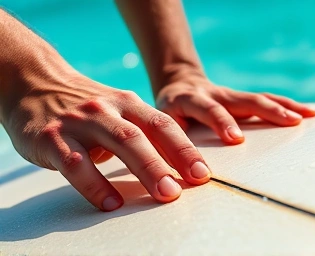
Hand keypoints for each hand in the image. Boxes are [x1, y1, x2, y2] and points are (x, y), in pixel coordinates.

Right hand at [2, 67, 210, 211]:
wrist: (35, 84)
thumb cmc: (87, 109)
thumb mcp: (118, 112)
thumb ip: (142, 133)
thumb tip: (175, 165)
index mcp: (128, 103)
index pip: (164, 125)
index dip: (186, 149)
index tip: (204, 174)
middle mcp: (108, 109)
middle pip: (147, 133)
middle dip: (174, 158)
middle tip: (194, 182)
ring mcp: (81, 121)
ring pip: (118, 143)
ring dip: (146, 169)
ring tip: (164, 194)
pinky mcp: (52, 137)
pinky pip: (76, 164)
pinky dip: (95, 185)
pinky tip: (111, 203)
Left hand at [156, 73, 314, 144]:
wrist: (179, 83)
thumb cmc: (169, 108)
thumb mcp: (159, 120)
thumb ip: (165, 139)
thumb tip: (167, 167)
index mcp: (191, 100)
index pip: (208, 110)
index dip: (221, 122)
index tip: (235, 140)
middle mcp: (215, 95)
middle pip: (244, 100)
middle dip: (268, 111)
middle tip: (290, 123)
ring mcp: (231, 95)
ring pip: (260, 98)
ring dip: (284, 106)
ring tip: (307, 116)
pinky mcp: (241, 98)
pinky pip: (266, 99)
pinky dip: (287, 105)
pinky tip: (307, 113)